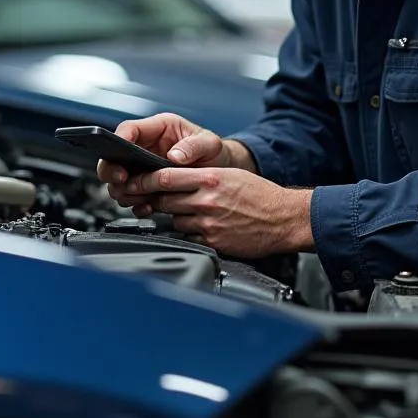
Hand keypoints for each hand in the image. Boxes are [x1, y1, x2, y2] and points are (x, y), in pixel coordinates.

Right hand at [98, 113, 251, 209]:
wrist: (220, 170)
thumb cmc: (213, 150)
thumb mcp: (209, 143)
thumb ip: (194, 146)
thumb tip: (174, 155)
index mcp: (158, 129)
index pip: (129, 129)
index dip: (119, 140)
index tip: (119, 152)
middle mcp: (146, 147)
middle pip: (114, 156)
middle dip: (113, 170)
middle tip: (123, 180)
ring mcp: (144, 168)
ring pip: (118, 180)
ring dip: (124, 190)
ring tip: (139, 197)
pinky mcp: (147, 187)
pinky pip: (131, 197)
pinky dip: (136, 204)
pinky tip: (147, 207)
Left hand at [121, 166, 314, 258]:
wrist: (284, 218)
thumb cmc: (261, 195)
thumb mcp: (230, 175)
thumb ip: (201, 177)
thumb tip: (174, 179)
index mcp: (210, 178)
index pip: (165, 177)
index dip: (144, 181)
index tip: (134, 182)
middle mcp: (207, 200)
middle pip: (163, 199)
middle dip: (153, 199)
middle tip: (149, 198)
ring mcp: (208, 223)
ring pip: (174, 219)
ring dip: (173, 216)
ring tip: (187, 212)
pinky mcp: (213, 242)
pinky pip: (188, 237)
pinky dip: (188, 233)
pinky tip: (200, 227)